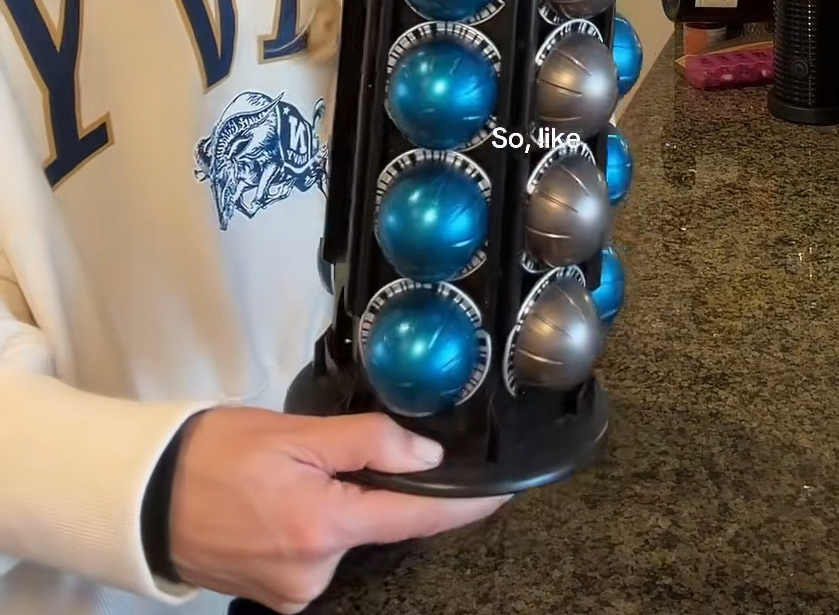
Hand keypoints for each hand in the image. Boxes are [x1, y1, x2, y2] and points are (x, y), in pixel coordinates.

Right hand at [169, 407, 507, 612]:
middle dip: (366, 488)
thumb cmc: (214, 454)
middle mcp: (315, 571)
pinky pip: (317, 555)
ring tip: (283, 477)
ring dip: (334, 506)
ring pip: (345, 538)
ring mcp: (296, 590)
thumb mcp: (293, 432)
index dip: (462, 507)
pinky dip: (312, 526)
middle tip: (317, 455)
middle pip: (376, 524)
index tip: (501, 495)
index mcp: (323, 525)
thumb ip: (365, 443)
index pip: (413, 517)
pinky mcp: (278, 597)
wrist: (145, 496)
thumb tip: (426, 458)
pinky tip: (276, 504)